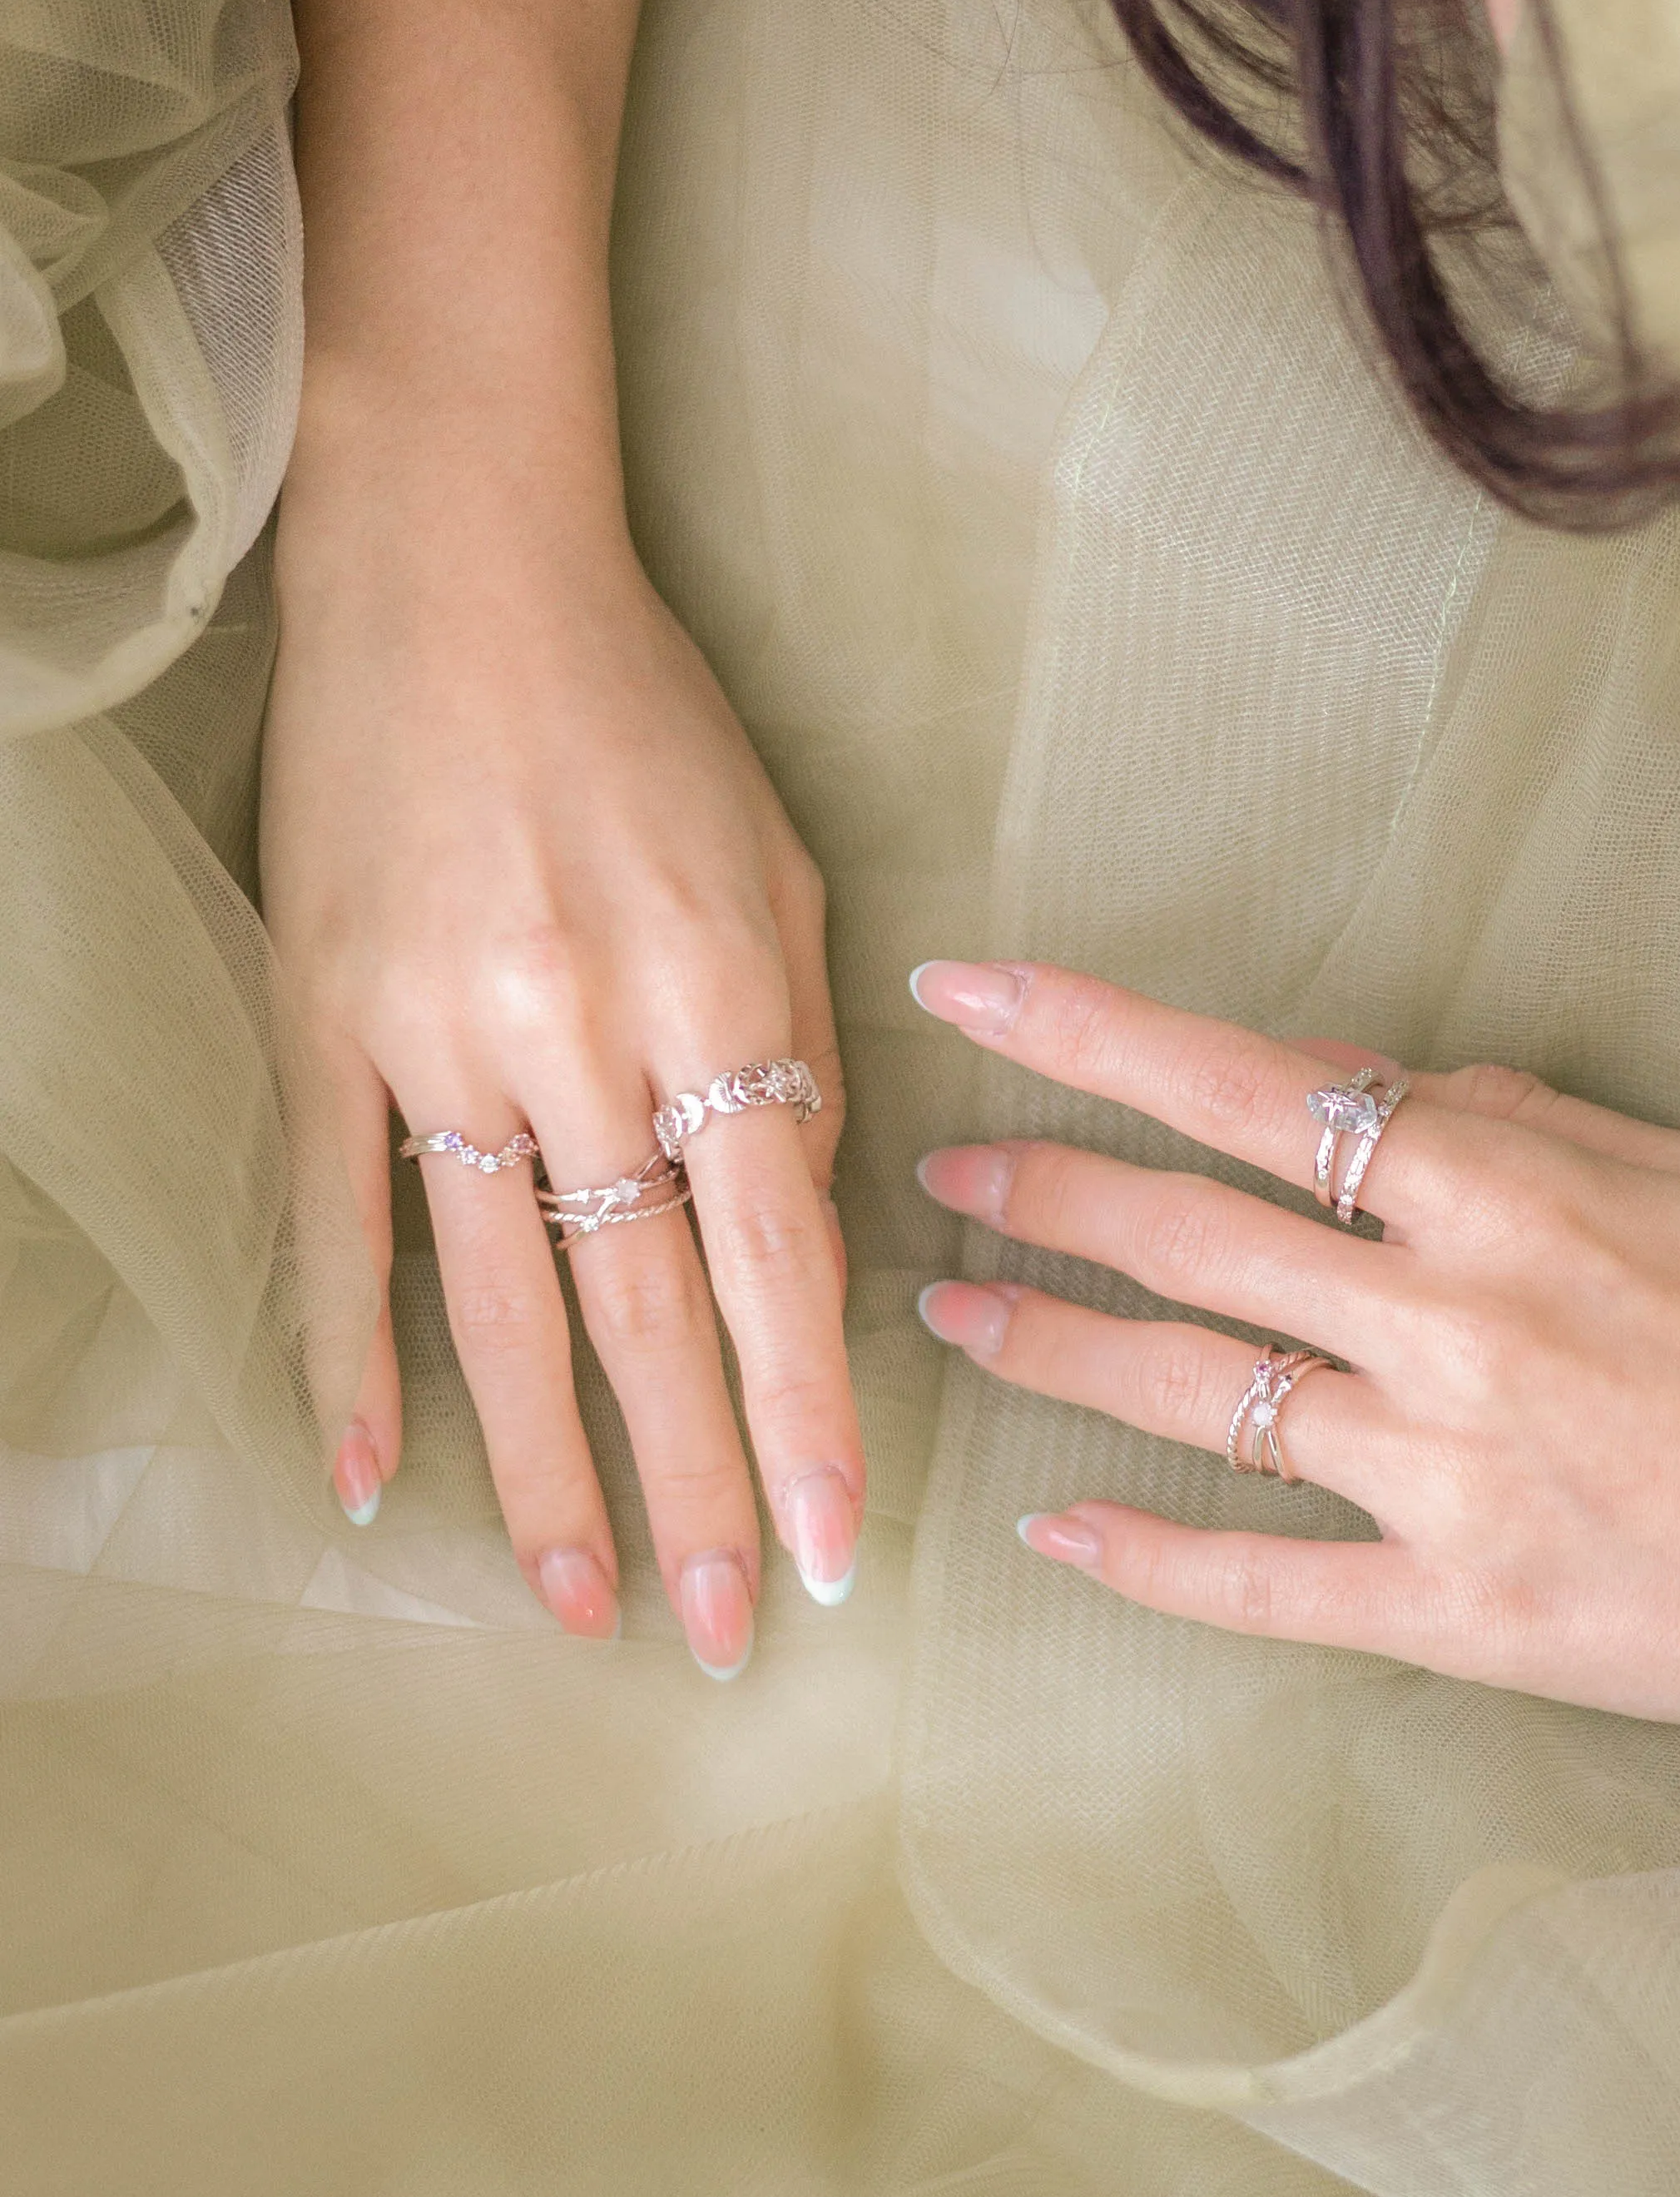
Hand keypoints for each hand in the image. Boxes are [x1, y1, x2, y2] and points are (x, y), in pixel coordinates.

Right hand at [268, 470, 857, 1669]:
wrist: (454, 562)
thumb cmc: (644, 713)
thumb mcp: (778, 870)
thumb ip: (794, 1055)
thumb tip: (799, 1232)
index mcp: (720, 995)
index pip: (782, 1263)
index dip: (810, 1420)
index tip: (839, 1549)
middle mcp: (585, 1035)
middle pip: (651, 1314)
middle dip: (699, 1491)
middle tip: (730, 1633)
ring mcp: (441, 1036)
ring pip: (503, 1303)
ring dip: (545, 1471)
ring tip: (581, 1601)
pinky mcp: (324, 1019)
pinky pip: (340, 1219)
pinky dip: (351, 1359)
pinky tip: (366, 1480)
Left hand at [908, 959, 1679, 1732]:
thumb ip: (1527, 1120)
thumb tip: (1394, 1092)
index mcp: (1508, 1191)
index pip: (1252, 1086)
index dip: (1093, 1034)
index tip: (975, 991)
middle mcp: (1451, 1320)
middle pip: (1187, 1232)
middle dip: (1038, 1188)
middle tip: (937, 1165)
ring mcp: (1444, 1472)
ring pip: (1191, 1394)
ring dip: (1053, 1347)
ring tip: (954, 1318)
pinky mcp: (1457, 1607)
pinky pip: (1258, 1581)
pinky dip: (1141, 1559)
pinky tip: (1053, 1534)